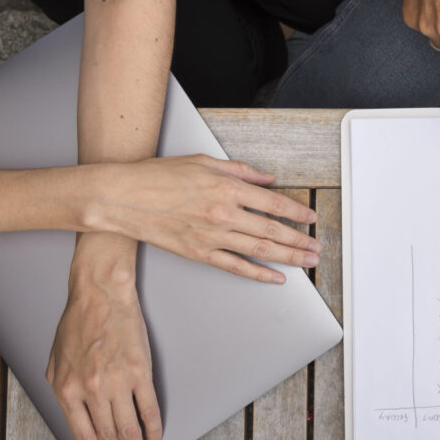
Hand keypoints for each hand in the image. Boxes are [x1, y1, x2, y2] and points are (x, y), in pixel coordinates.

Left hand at [47, 235, 160, 439]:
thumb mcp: (55, 361)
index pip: (84, 434)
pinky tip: (155, 437)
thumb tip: (76, 414)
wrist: (101, 296)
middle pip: (108, 435)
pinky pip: (148, 407)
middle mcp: (91, 390)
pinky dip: (153, 426)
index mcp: (67, 390)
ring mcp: (118, 382)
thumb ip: (62, 390)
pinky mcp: (141, 372)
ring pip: (128, 427)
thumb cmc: (79, 323)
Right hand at [95, 155, 317, 283]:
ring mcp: (212, 235)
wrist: (122, 197)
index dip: (296, 213)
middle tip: (317, 246)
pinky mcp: (199, 253)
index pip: (273, 203)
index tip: (311, 218)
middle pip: (272, 230)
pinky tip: (275, 278)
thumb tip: (267, 178)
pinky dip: (258, 274)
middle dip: (299, 240)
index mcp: (227, 187)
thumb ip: (241, 171)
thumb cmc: (158, 176)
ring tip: (307, 261)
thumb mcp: (204, 162)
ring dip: (288, 257)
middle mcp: (223, 213)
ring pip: (259, 250)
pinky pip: (236, 266)